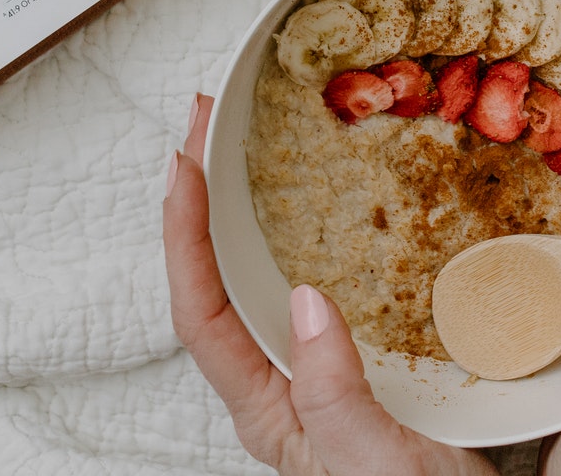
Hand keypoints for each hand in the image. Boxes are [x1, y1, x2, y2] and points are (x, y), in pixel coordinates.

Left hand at [164, 94, 495, 475]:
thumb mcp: (377, 462)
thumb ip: (335, 394)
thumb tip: (308, 301)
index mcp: (268, 409)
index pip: (202, 314)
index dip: (183, 237)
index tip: (183, 164)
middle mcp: (279, 383)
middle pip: (214, 281)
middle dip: (199, 198)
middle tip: (203, 120)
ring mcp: (312, 368)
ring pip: (255, 276)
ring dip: (239, 206)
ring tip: (234, 141)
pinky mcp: (354, 355)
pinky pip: (306, 280)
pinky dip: (297, 228)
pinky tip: (316, 198)